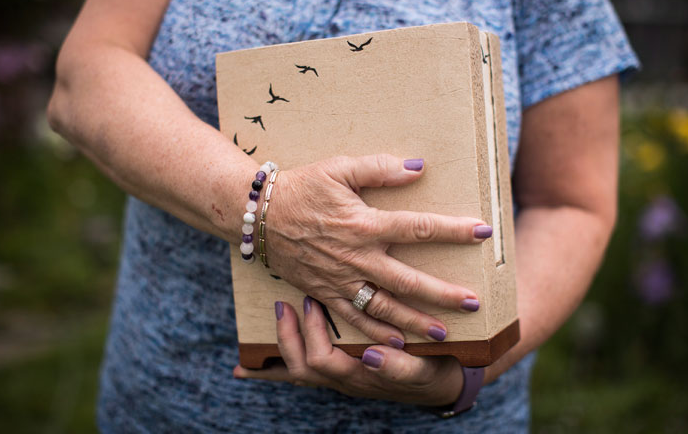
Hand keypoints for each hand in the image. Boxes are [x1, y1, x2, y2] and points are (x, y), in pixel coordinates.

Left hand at [233, 297, 463, 405]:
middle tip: (286, 304)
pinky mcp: (338, 372)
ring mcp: (339, 378)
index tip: (311, 304)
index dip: (312, 334)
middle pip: (301, 368)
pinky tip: (246, 367)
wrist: (441, 383)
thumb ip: (399, 367)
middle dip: (289, 336)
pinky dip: (270, 371)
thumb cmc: (433, 370)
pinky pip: (299, 374)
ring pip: (297, 372)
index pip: (323, 362)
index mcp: (361, 377)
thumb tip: (372, 355)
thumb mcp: (424, 369)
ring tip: (277, 314)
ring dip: (281, 345)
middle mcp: (344, 381)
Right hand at [264, 154, 490, 345]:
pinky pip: (354, 320)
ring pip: (385, 308)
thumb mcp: (338, 168)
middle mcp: (357, 257)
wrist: (258, 215)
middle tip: (474, 303)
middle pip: (409, 281)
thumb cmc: (301, 188)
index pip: (419, 229)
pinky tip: (398, 343)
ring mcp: (341, 280)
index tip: (483, 232)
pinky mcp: (325, 293)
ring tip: (444, 333)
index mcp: (364, 224)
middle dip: (444, 294)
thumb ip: (379, 168)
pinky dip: (376, 334)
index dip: (454, 230)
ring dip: (415, 322)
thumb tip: (417, 167)